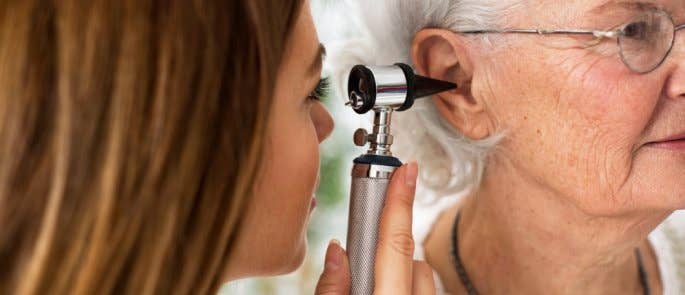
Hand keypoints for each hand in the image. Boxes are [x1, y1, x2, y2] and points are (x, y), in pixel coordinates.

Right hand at [315, 162, 435, 294]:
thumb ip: (330, 289)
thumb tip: (336, 250)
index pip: (396, 244)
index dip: (400, 203)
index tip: (406, 170)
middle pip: (412, 258)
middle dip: (388, 253)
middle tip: (362, 267)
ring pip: (421, 275)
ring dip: (400, 274)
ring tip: (371, 289)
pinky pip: (423, 291)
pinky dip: (407, 288)